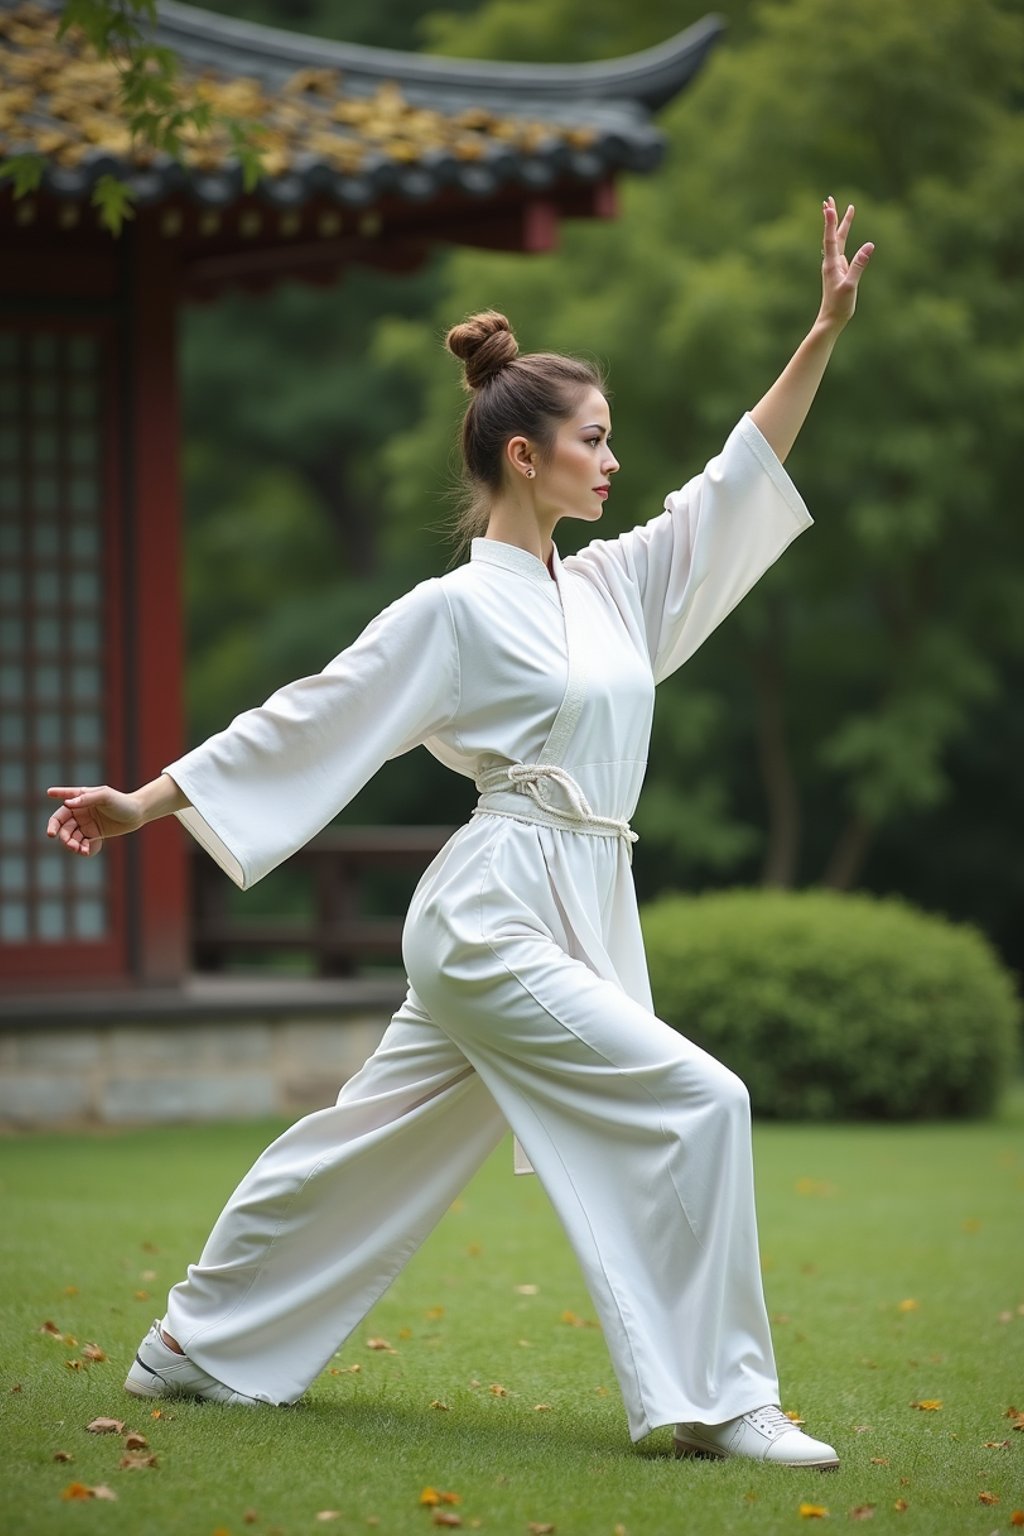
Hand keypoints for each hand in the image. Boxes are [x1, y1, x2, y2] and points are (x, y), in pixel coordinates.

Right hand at [46, 785, 145, 856]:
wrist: (137, 815)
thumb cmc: (121, 802)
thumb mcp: (105, 796)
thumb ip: (87, 799)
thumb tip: (67, 804)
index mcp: (81, 797)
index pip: (64, 796)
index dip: (57, 794)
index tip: (49, 792)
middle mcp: (80, 810)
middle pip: (61, 823)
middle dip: (60, 833)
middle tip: (61, 840)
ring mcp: (85, 823)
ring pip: (69, 835)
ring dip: (70, 844)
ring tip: (78, 849)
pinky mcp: (92, 834)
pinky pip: (80, 843)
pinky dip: (80, 848)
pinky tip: (86, 851)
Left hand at [818, 196, 873, 331]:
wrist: (831, 320)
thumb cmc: (839, 305)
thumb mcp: (851, 285)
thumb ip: (859, 265)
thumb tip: (869, 245)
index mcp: (832, 264)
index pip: (831, 239)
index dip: (830, 222)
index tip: (828, 206)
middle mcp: (831, 262)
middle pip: (831, 235)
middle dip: (831, 217)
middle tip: (829, 199)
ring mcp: (834, 265)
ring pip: (835, 240)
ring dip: (836, 225)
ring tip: (835, 210)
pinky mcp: (838, 270)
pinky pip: (839, 249)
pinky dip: (840, 237)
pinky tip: (840, 235)